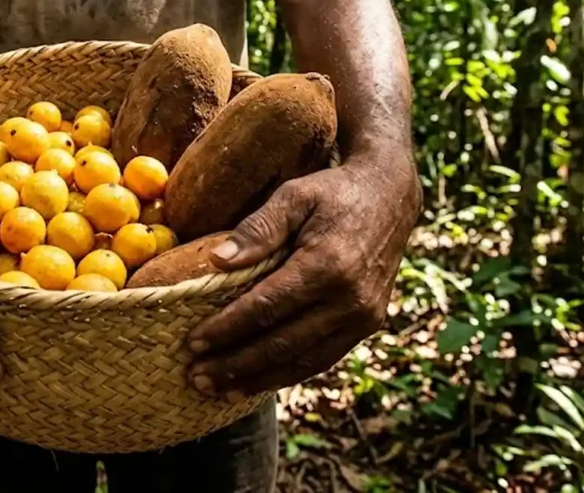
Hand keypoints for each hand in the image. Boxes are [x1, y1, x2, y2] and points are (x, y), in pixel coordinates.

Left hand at [186, 153, 420, 399]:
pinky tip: (258, 380)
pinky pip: (323, 357)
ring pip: (303, 360)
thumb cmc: (333, 192)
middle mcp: (349, 299)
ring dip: (259, 379)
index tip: (193, 343)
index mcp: (327, 265)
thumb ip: (257, 229)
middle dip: (235, 364)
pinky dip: (288, 373)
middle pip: (282, 343)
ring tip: (219, 390)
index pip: (266, 307)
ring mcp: (363, 316)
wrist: (390, 197)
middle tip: (196, 376)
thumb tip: (216, 260)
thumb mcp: (294, 196)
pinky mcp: (368, 324)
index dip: (227, 329)